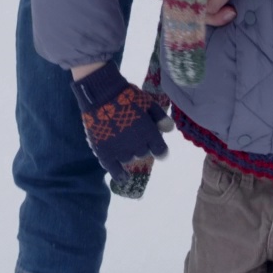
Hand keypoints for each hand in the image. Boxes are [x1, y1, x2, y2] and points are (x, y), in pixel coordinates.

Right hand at [71, 63, 173, 183]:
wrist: (101, 94)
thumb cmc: (127, 96)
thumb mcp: (148, 103)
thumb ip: (160, 118)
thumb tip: (170, 130)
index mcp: (150, 134)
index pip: (160, 151)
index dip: (160, 150)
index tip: (158, 149)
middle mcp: (137, 146)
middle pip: (144, 153)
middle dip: (141, 145)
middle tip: (133, 135)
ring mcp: (120, 151)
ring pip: (129, 159)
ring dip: (128, 153)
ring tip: (122, 143)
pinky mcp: (105, 153)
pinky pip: (114, 170)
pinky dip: (119, 174)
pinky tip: (122, 177)